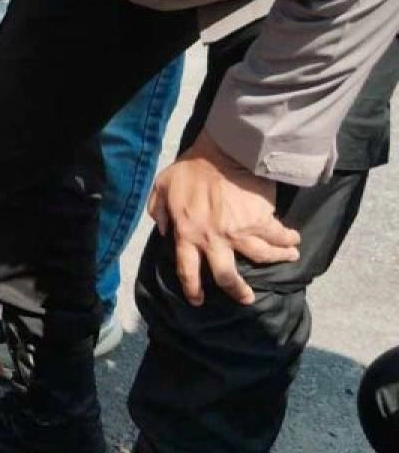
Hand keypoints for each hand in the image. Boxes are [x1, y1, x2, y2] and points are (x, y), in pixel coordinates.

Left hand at [148, 129, 300, 306]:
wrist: (222, 153)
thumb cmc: (189, 168)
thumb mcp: (162, 187)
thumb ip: (158, 211)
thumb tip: (162, 230)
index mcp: (187, 234)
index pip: (187, 270)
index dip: (192, 288)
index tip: (198, 299)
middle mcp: (214, 240)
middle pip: (226, 276)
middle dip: (237, 291)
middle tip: (246, 298)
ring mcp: (239, 232)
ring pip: (260, 257)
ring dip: (275, 260)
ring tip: (287, 260)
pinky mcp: (261, 220)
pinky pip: (277, 235)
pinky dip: (288, 240)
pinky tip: (295, 241)